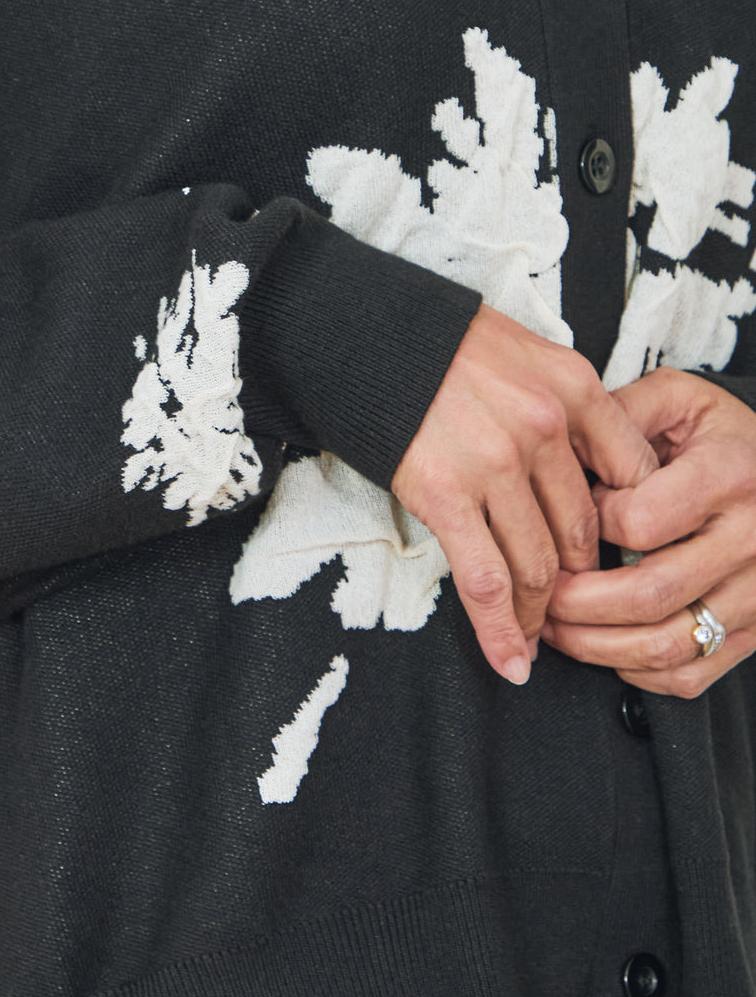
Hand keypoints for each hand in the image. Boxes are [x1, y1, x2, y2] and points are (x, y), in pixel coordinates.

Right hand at [391, 304, 658, 686]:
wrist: (363, 335)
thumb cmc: (440, 344)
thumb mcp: (528, 351)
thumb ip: (568, 404)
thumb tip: (593, 466)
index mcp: (574, 388)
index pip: (632, 475)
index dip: (628, 528)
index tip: (615, 555)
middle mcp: (544, 427)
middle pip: (582, 531)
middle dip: (581, 582)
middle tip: (573, 610)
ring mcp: (495, 463)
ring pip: (539, 565)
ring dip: (541, 614)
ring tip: (538, 639)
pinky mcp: (444, 494)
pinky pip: (484, 579)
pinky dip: (500, 630)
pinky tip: (512, 661)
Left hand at [542, 368, 755, 697]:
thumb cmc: (724, 437)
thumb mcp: (678, 399)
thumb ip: (619, 414)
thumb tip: (559, 448)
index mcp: (728, 477)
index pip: (637, 522)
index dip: (586, 527)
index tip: (565, 520)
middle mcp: (750, 541)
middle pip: (647, 595)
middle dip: (574, 603)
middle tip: (537, 592)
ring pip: (666, 646)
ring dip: (595, 646)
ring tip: (555, 626)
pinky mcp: (755, 632)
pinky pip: (690, 674)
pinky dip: (637, 673)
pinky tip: (604, 646)